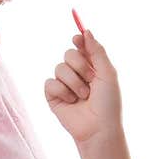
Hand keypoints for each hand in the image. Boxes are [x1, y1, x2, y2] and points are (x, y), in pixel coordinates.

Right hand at [44, 28, 122, 144]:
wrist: (98, 128)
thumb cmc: (108, 103)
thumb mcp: (108, 73)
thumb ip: (97, 51)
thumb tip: (86, 31)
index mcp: (92, 67)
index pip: (81, 46)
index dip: (78, 41)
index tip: (77, 39)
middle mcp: (77, 74)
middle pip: (68, 54)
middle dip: (80, 66)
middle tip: (91, 80)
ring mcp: (64, 85)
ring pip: (59, 68)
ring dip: (74, 82)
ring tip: (83, 96)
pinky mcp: (53, 96)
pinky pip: (50, 82)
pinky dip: (62, 91)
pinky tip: (71, 102)